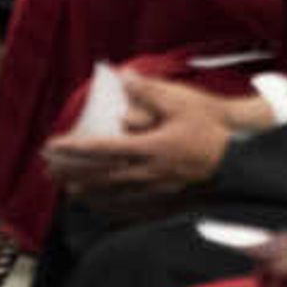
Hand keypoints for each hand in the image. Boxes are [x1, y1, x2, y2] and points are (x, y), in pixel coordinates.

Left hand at [43, 86, 230, 216]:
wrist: (239, 157)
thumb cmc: (210, 126)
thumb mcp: (181, 102)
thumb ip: (150, 92)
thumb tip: (125, 79)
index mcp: (148, 148)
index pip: (101, 149)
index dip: (73, 149)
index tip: (51, 146)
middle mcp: (148, 173)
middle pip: (101, 175)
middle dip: (72, 172)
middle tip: (48, 169)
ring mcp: (157, 190)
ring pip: (113, 194)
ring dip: (86, 190)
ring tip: (66, 189)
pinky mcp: (166, 200)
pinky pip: (131, 207)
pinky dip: (110, 207)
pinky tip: (100, 207)